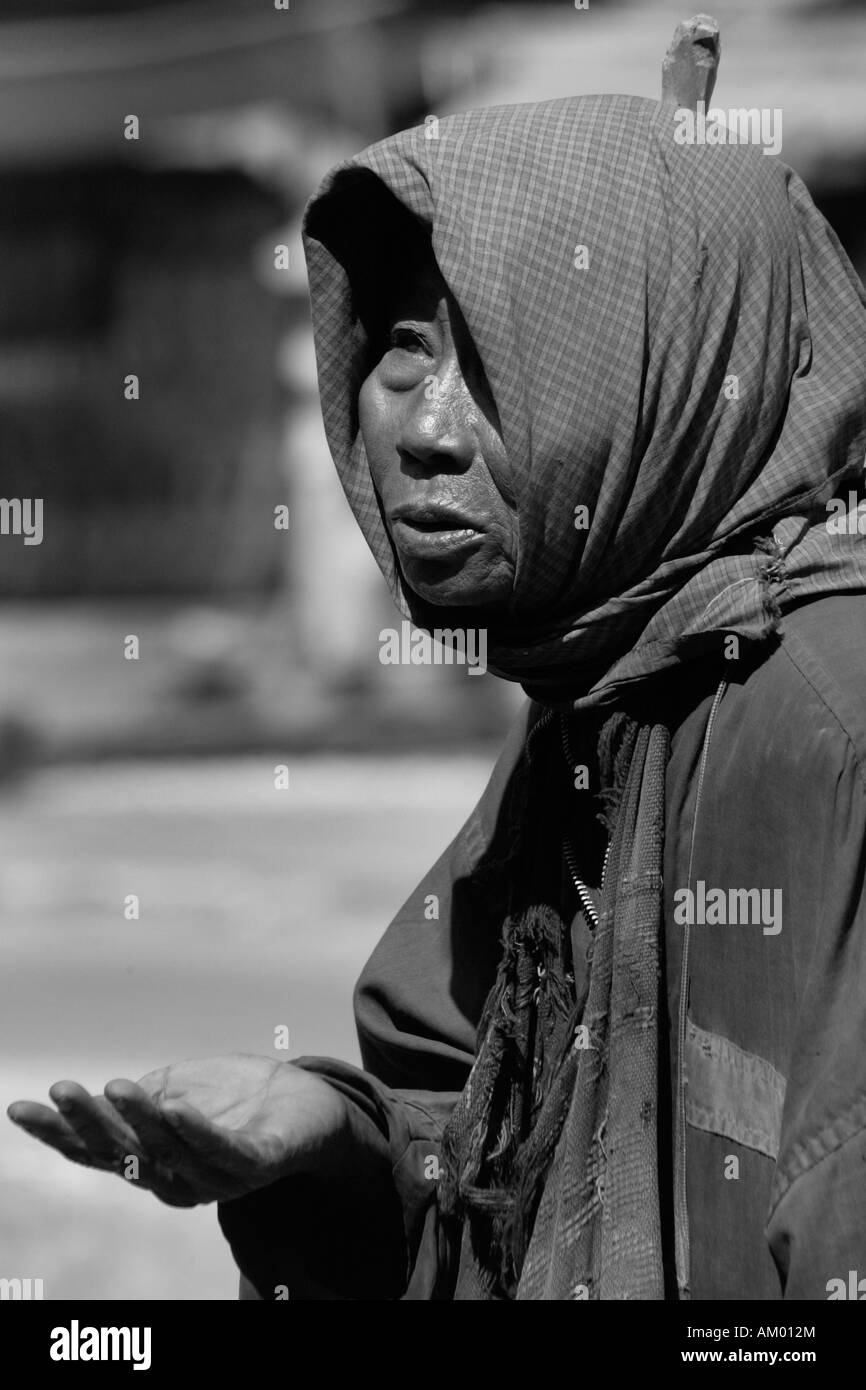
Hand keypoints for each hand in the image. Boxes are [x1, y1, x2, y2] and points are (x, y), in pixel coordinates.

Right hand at [7, 1054, 353, 1207]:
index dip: (57, 1133)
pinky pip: (226, 1152)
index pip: (96, 1152)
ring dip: (141, 1120)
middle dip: (90, 1124)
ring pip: (170, 1151)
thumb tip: (93, 1100)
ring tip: (117, 1086)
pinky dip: (198, 1132)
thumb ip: (140, 1101)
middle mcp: (179, 1178)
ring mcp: (220, 1175)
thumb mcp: (178, 1090)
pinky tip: (176, 1106)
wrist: (314, 1106)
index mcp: (153, 1161)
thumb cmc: (239, 1099)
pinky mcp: (261, 1163)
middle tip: (62, 1090)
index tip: (19, 1106)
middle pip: (124, 1155)